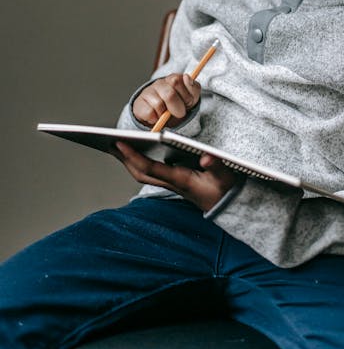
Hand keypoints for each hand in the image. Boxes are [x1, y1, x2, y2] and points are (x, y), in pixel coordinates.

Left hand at [115, 142, 238, 211]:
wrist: (230, 205)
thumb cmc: (225, 189)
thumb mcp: (226, 176)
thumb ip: (217, 166)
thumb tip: (207, 159)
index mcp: (180, 180)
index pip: (150, 168)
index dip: (134, 156)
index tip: (119, 143)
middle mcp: (172, 183)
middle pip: (141, 173)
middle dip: (124, 158)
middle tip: (109, 142)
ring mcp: (172, 183)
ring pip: (144, 174)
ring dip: (130, 160)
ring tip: (117, 145)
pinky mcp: (176, 181)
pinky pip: (152, 172)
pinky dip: (141, 161)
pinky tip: (138, 151)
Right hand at [132, 73, 200, 127]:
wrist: (160, 117)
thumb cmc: (178, 105)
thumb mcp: (190, 99)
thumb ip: (193, 88)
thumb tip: (186, 77)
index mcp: (173, 78)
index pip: (179, 81)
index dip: (186, 96)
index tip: (188, 102)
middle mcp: (160, 82)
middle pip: (169, 94)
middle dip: (177, 108)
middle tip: (179, 113)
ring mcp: (148, 91)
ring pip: (159, 104)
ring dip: (165, 115)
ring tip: (166, 114)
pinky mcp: (139, 102)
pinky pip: (150, 112)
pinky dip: (155, 118)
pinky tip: (156, 115)